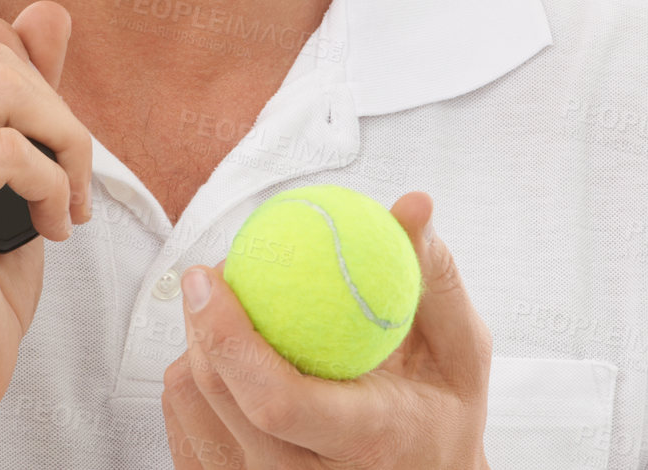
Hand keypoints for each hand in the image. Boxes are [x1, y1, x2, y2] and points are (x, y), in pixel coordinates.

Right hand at [0, 0, 93, 437]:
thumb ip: (16, 84)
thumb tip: (49, 12)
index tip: (25, 104)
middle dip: (47, 99)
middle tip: (63, 163)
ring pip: (1, 83)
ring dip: (61, 136)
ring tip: (63, 192)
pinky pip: (12, 146)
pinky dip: (53, 181)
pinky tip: (50, 222)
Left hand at [162, 192, 490, 468]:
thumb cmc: (444, 412)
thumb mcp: (461, 348)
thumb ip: (433, 276)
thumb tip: (413, 204)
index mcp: (368, 442)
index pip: (277, 401)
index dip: (228, 336)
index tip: (207, 276)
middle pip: (221, 402)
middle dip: (200, 325)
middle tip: (212, 275)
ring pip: (192, 417)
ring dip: (191, 353)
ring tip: (221, 315)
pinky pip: (186, 441)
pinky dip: (189, 391)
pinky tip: (218, 360)